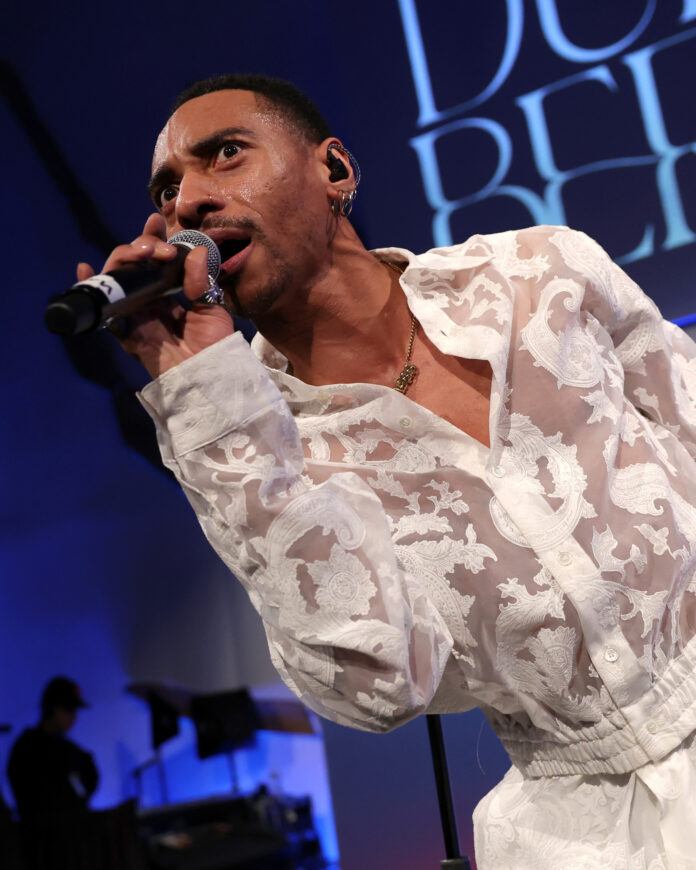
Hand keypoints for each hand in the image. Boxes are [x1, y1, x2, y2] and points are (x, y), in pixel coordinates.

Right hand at [76, 214, 234, 377]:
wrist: (207, 375)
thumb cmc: (214, 345)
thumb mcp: (212, 308)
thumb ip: (200, 281)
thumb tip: (196, 252)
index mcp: (169, 292)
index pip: (156, 260)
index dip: (153, 239)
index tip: (157, 221)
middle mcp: (149, 299)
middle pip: (133, 263)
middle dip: (142, 246)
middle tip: (159, 250)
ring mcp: (135, 312)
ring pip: (118, 276)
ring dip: (124, 258)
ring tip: (141, 253)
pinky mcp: (124, 328)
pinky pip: (102, 308)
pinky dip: (90, 287)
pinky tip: (85, 269)